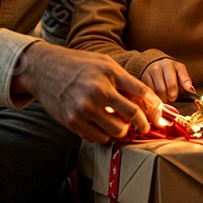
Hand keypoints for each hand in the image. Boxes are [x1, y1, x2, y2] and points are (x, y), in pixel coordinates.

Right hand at [13, 42, 163, 143]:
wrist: (44, 69)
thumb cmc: (79, 64)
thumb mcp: (104, 63)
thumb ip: (124, 80)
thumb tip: (146, 100)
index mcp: (108, 73)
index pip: (141, 92)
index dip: (155, 106)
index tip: (159, 113)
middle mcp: (97, 91)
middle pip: (132, 116)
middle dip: (142, 123)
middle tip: (143, 125)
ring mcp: (84, 108)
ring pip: (116, 132)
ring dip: (122, 130)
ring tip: (120, 124)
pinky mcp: (72, 122)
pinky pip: (98, 138)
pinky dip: (104, 135)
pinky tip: (102, 126)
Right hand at [141, 58, 195, 103]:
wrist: (151, 63)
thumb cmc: (168, 70)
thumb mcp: (178, 70)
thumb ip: (185, 79)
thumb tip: (192, 90)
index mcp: (169, 65)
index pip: (172, 83)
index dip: (174, 93)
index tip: (174, 97)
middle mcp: (157, 67)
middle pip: (164, 90)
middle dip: (168, 97)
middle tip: (170, 97)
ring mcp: (148, 74)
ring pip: (156, 93)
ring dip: (161, 98)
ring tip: (163, 95)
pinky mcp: (141, 80)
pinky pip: (148, 94)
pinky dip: (153, 98)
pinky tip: (155, 95)